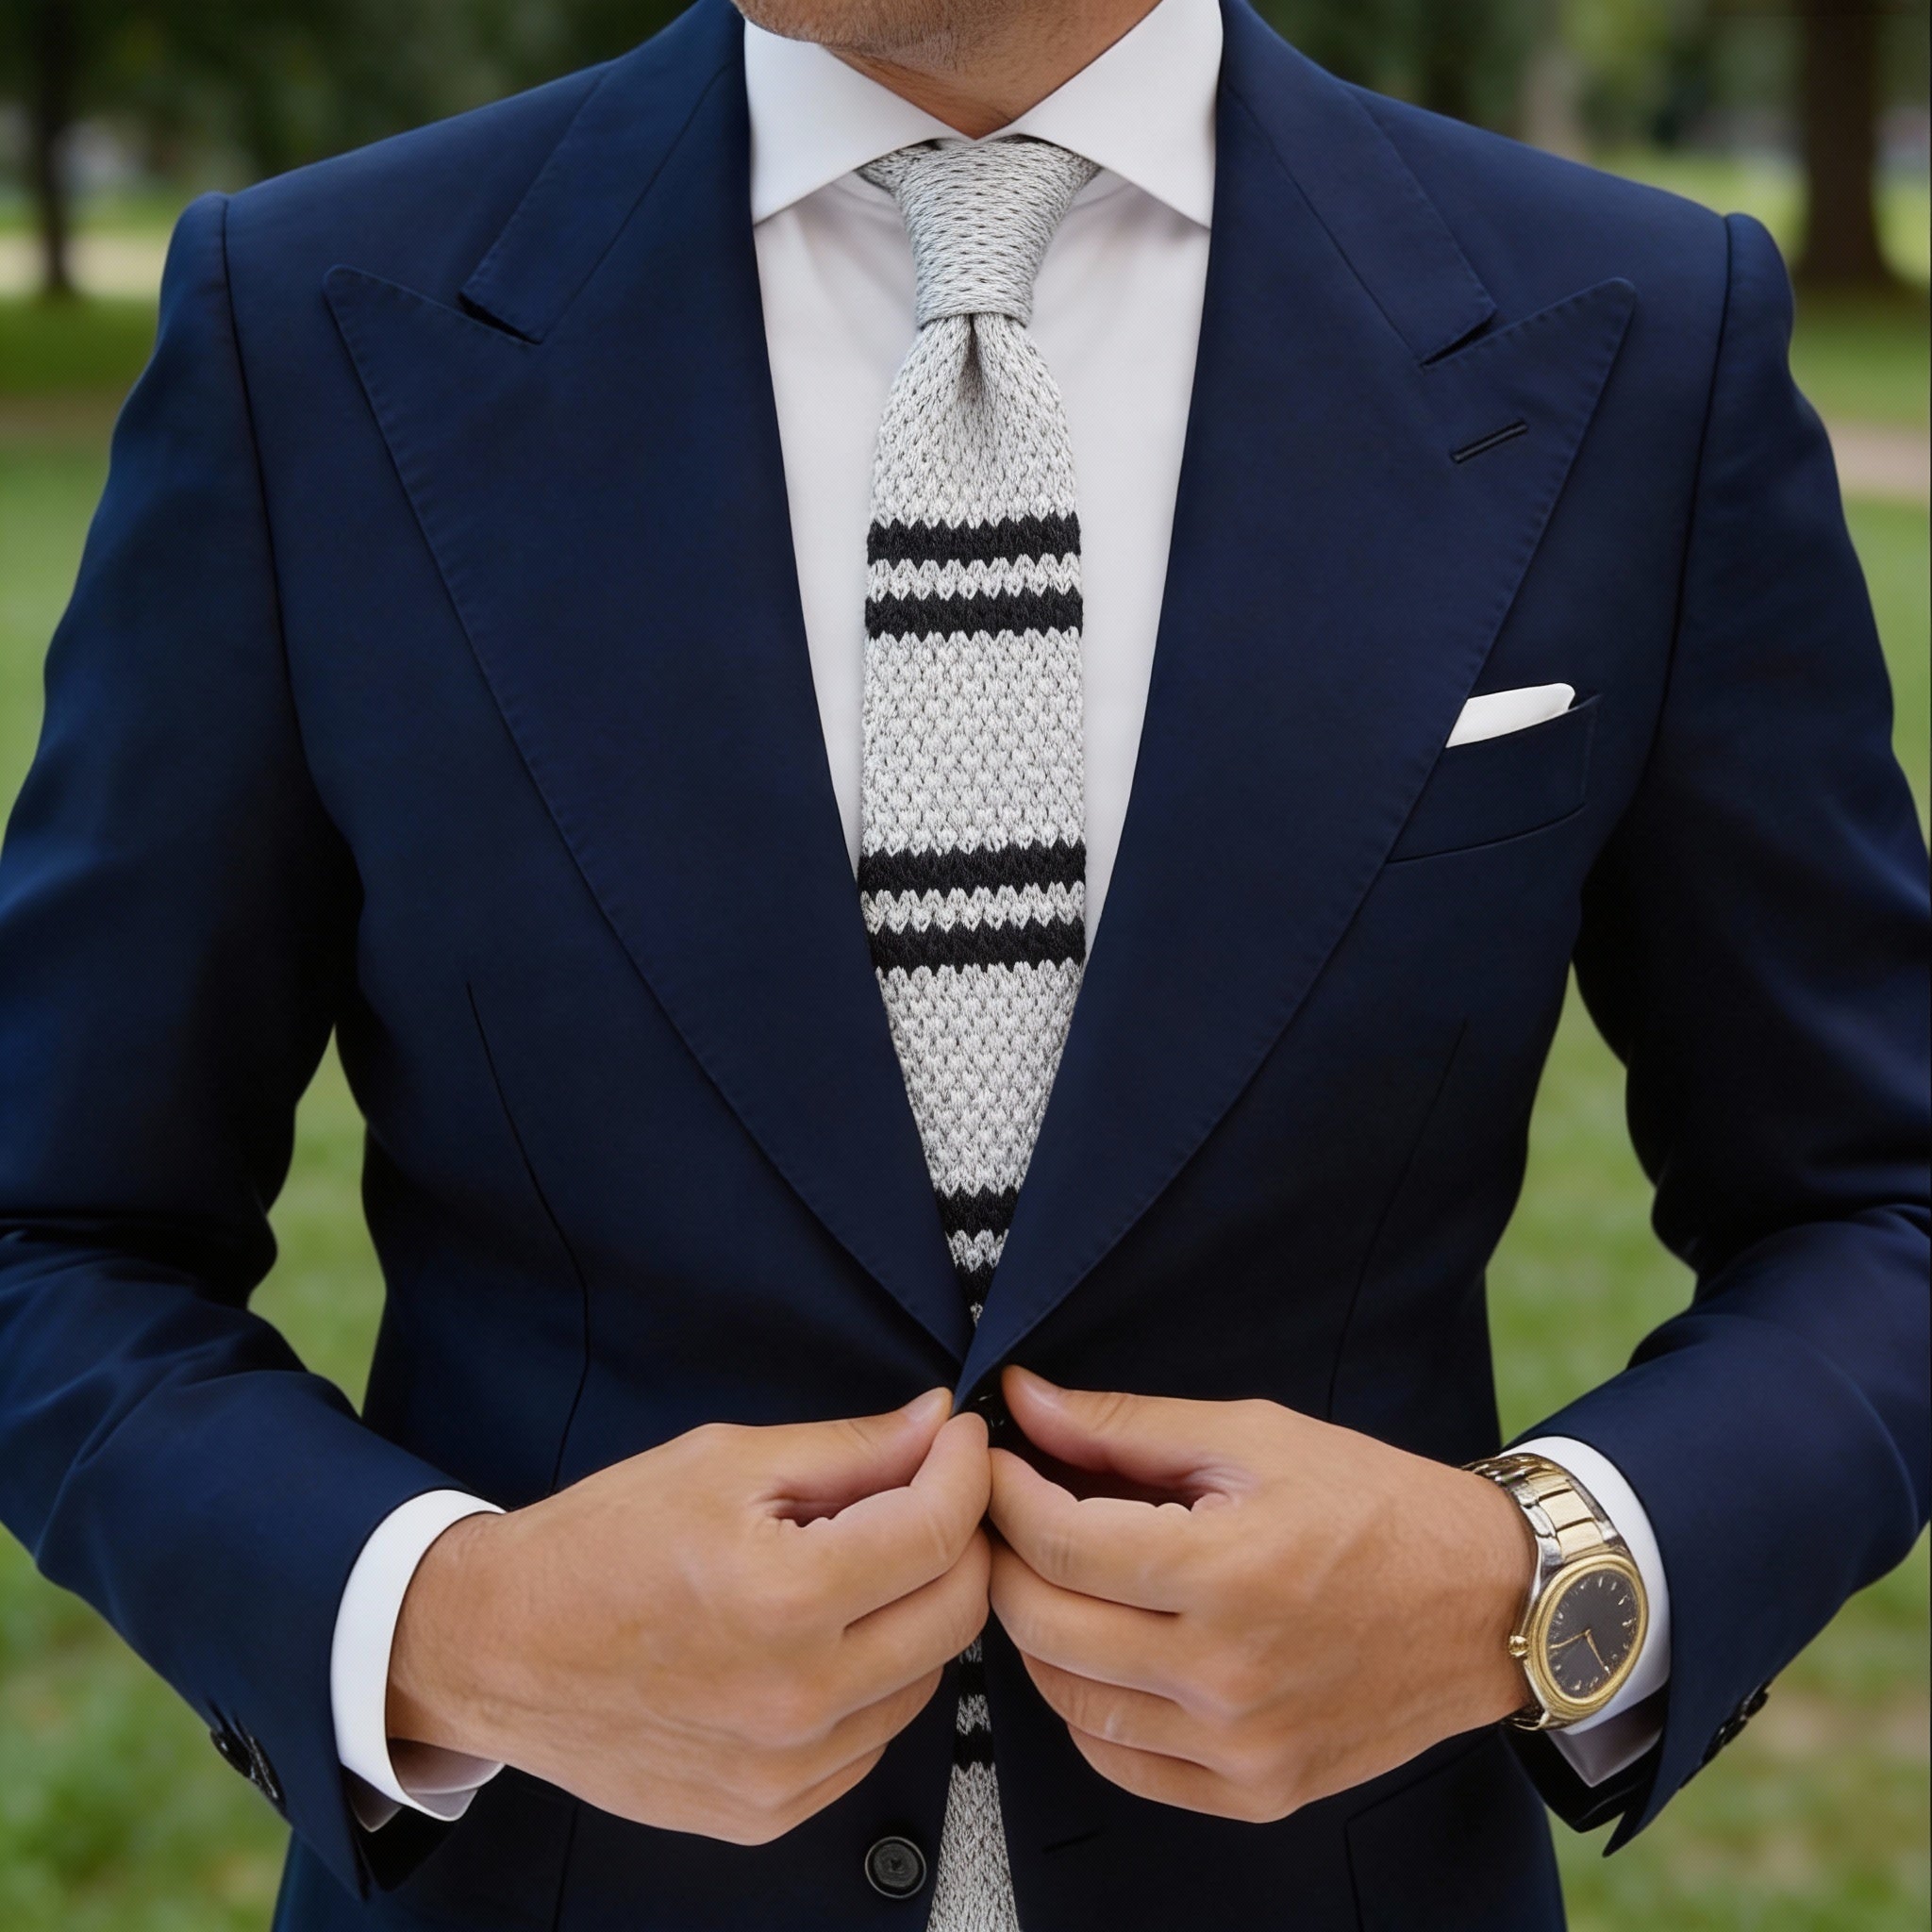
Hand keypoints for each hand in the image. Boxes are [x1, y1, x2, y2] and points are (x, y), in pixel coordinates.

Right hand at [387, 1389, 990, 1842]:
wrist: (498, 1648)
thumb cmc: (599, 1544)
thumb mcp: (723, 1462)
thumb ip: (848, 1449)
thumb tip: (935, 1425)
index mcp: (785, 1598)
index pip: (938, 1532)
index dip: (964, 1471)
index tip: (958, 1441)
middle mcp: (797, 1697)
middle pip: (956, 1613)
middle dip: (960, 1538)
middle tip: (929, 1494)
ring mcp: (785, 1770)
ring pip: (926, 1680)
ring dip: (917, 1613)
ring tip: (859, 1566)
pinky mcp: (768, 1812)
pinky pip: (871, 1740)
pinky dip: (872, 1683)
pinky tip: (823, 1638)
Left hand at [986, 1369, 1531, 1822]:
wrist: (1485, 1604)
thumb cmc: (1373, 1504)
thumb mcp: (1253, 1436)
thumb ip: (1125, 1426)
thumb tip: (1024, 1401)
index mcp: (1228, 1571)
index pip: (1058, 1542)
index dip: (1005, 1493)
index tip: (994, 1461)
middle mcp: (1227, 1674)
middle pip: (1045, 1623)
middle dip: (1005, 1557)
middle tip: (1007, 1513)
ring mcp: (1239, 1745)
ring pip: (1068, 1700)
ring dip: (1038, 1632)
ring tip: (1054, 1575)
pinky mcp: (1254, 1791)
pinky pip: (1120, 1761)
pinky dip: (1088, 1706)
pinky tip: (1103, 1649)